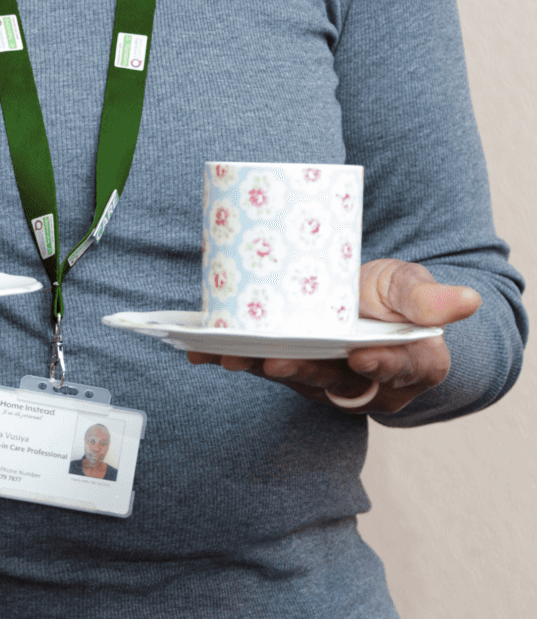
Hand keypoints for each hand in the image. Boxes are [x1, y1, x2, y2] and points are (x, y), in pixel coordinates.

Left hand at [187, 259, 480, 413]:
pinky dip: (226, 357)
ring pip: (290, 375)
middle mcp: (362, 378)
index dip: (382, 363)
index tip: (363, 354)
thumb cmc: (390, 295)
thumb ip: (426, 297)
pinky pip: (258, 365)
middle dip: (301, 370)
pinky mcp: (287, 365)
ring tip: (225, 353)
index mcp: (407, 360)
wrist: (363, 301)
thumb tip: (467, 300)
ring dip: (255, 366)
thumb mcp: (409, 287)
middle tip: (274, 361)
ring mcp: (321, 375)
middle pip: (334, 378)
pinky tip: (197, 349)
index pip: (399, 367)